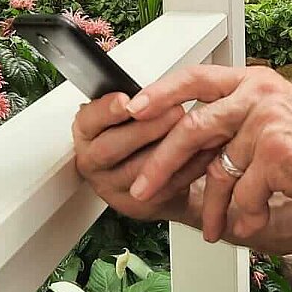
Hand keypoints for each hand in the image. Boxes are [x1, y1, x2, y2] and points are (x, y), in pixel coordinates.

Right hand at [71, 92, 216, 222]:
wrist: (159, 171)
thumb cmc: (143, 135)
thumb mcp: (130, 113)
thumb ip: (134, 102)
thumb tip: (148, 87)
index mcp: (87, 134)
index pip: (88, 121)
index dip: (107, 110)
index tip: (126, 100)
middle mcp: (93, 162)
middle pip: (111, 147)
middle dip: (145, 128)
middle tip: (174, 110)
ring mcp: (113, 187)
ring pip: (138, 170)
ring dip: (168, 147)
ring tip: (192, 128)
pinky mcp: (138, 204)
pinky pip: (163, 186)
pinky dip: (186, 166)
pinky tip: (203, 150)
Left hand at [125, 65, 291, 241]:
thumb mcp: (279, 119)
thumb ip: (238, 122)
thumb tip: (190, 143)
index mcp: (255, 81)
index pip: (196, 77)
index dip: (161, 93)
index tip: (131, 111)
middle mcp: (259, 94)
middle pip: (192, 126)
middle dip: (162, 162)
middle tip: (143, 187)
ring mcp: (268, 121)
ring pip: (219, 170)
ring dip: (212, 206)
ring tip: (214, 229)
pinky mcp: (278, 153)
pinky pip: (244, 193)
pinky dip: (246, 215)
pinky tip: (256, 222)